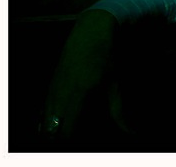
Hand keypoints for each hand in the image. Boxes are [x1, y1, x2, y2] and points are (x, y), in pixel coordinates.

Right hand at [40, 9, 120, 144]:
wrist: (92, 29)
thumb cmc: (107, 55)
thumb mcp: (115, 82)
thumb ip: (119, 110)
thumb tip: (130, 131)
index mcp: (80, 94)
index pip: (67, 130)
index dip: (70, 141)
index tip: (78, 145)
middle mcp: (62, 93)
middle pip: (51, 130)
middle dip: (60, 138)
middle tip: (73, 139)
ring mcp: (54, 88)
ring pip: (45, 121)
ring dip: (53, 130)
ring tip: (66, 133)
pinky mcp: (51, 83)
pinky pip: (44, 109)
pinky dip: (49, 119)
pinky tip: (59, 122)